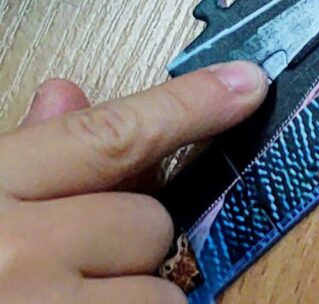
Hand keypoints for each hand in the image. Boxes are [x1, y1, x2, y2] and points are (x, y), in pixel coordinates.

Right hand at [0, 64, 267, 301]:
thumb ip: (23, 158)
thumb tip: (67, 95)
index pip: (112, 135)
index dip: (188, 107)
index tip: (245, 85)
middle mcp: (18, 250)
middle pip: (149, 219)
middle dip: (128, 238)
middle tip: (76, 257)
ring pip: (160, 287)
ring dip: (134, 294)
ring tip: (69, 298)